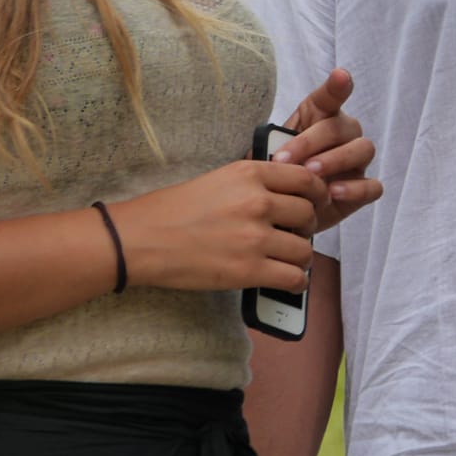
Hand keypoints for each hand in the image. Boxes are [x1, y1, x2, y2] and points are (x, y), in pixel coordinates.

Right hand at [112, 159, 323, 292]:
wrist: (139, 240)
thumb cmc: (172, 211)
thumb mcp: (218, 179)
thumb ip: (255, 183)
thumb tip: (288, 194)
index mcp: (250, 174)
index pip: (307, 179)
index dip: (317, 194)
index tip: (315, 203)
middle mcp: (258, 201)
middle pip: (309, 214)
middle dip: (306, 227)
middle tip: (293, 234)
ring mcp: (255, 237)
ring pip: (304, 249)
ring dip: (299, 257)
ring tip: (286, 259)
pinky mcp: (248, 270)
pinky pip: (293, 278)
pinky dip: (295, 282)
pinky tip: (286, 280)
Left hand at [276, 68, 380, 232]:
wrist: (280, 205)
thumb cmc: (276, 172)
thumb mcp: (266, 153)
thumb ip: (274, 143)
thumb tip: (274, 146)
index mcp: (320, 117)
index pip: (330, 97)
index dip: (337, 86)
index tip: (340, 76)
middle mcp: (343, 134)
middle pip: (343, 126)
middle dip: (314, 142)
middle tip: (288, 160)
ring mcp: (357, 161)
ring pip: (363, 150)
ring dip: (337, 160)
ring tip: (312, 175)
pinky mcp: (362, 188)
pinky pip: (372, 185)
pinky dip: (355, 188)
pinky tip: (333, 193)